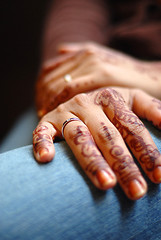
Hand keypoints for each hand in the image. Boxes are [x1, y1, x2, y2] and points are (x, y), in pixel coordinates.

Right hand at [33, 87, 160, 199]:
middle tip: (136, 191)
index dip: (146, 151)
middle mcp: (88, 103)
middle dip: (123, 164)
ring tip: (105, 184)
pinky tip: (47, 159)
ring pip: (79, 137)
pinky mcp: (48, 120)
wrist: (80, 100)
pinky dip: (43, 143)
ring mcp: (66, 111)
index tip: (159, 176)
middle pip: (108, 136)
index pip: (132, 126)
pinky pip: (42, 131)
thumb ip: (152, 109)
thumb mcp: (133, 100)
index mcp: (112, 97)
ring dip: (91, 161)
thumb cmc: (111, 108)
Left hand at [36, 42, 160, 116]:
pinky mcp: (103, 76)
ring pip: (59, 85)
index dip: (41, 88)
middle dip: (42, 97)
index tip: (40, 102)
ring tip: (46, 114)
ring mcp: (94, 65)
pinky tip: (59, 114)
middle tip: (41, 111)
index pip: (50, 70)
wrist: (151, 79)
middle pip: (51, 78)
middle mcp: (86, 56)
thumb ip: (80, 52)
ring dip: (48, 102)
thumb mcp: (103, 58)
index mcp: (84, 52)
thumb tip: (60, 49)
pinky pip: (72, 91)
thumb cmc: (126, 74)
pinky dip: (60, 103)